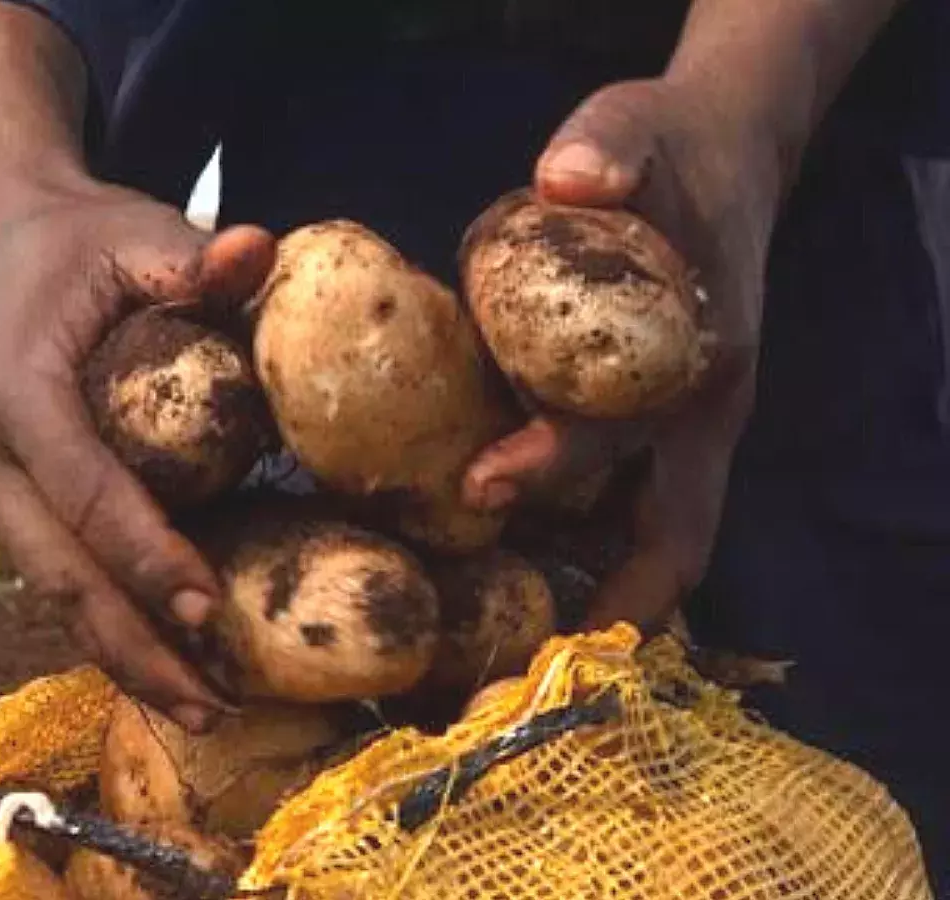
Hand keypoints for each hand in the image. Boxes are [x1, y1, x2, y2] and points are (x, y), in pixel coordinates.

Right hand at [0, 175, 273, 730]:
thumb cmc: (71, 237)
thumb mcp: (133, 231)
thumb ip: (195, 256)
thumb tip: (265, 249)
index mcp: (5, 385)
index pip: (84, 492)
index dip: (146, 557)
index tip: (208, 613)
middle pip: (56, 571)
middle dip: (134, 646)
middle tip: (212, 709)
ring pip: (41, 579)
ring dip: (114, 643)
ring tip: (191, 702)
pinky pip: (32, 557)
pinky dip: (88, 601)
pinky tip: (146, 645)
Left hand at [461, 78, 783, 632]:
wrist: (721, 154)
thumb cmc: (671, 151)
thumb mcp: (638, 126)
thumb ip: (607, 145)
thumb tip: (568, 179)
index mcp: (695, 360)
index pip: (631, 437)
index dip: (559, 469)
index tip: (484, 489)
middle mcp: (690, 414)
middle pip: (642, 522)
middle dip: (575, 579)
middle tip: (484, 624)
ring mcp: (669, 428)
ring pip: (633, 529)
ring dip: (579, 582)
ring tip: (492, 641)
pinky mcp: (636, 421)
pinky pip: (609, 496)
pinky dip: (568, 535)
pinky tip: (494, 561)